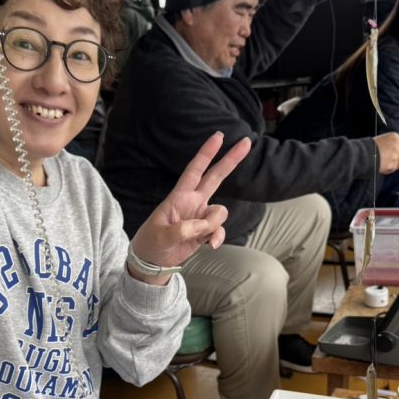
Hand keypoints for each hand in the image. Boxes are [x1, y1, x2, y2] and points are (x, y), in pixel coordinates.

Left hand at [129, 133, 251, 283]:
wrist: (152, 261)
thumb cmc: (151, 242)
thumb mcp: (160, 235)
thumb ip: (182, 230)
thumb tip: (203, 226)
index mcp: (180, 196)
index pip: (195, 170)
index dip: (206, 153)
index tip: (218, 136)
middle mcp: (193, 202)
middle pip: (216, 177)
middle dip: (230, 160)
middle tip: (247, 142)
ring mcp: (201, 216)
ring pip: (220, 212)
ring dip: (213, 224)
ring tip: (197, 237)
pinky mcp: (205, 231)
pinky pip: (219, 230)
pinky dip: (217, 238)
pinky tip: (210, 246)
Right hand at [374, 132, 398, 172]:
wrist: (362, 153)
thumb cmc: (372, 148)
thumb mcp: (386, 141)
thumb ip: (398, 146)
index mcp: (396, 137)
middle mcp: (398, 145)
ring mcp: (395, 154)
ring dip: (394, 166)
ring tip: (385, 163)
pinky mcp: (392, 163)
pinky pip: (393, 169)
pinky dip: (388, 170)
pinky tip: (382, 165)